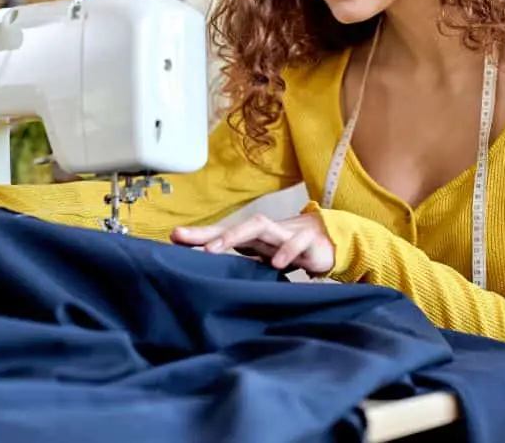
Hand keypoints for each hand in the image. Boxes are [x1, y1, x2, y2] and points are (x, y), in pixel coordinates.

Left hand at [170, 212, 334, 275]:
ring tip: (214, 250)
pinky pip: (296, 242)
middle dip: (211, 233)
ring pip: (260, 225)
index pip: (223, 233)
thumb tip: (211, 278)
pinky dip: (286, 250)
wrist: (330, 243)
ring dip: (236, 235)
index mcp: (253, 238)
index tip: (174, 237)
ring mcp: (287, 232)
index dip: (199, 235)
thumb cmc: (290, 250)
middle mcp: (265, 231)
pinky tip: (276, 263)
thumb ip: (242, 267)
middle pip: (235, 225)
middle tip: (187, 241)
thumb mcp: (264, 261)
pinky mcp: (309, 241)